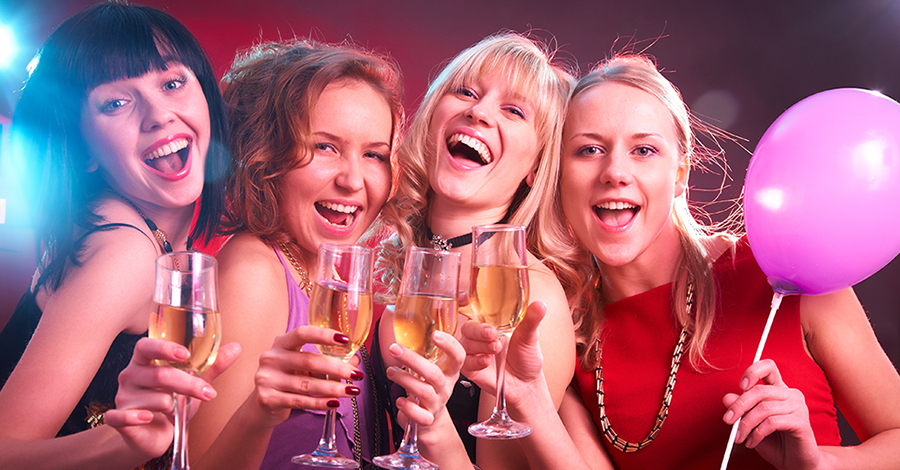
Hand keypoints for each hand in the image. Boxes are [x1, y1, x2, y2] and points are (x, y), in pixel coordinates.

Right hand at [105, 337, 240, 459]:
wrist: (152, 435)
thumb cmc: (171, 402)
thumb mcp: (193, 382)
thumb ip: (212, 365)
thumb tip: (237, 347)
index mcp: (145, 360)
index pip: (146, 346)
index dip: (164, 347)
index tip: (185, 353)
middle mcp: (130, 375)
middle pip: (158, 375)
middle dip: (187, 384)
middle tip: (207, 393)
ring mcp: (122, 397)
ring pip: (153, 398)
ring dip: (173, 406)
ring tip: (177, 410)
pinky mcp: (117, 418)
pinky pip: (122, 416)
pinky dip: (137, 417)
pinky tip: (149, 418)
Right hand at [252, 326, 365, 424]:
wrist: (262, 405)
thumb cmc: (288, 379)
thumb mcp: (303, 365)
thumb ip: (327, 360)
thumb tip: (354, 360)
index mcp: (281, 343)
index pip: (303, 333)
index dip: (324, 335)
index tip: (345, 340)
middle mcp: (272, 358)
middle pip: (309, 360)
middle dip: (337, 368)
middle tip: (356, 374)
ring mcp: (267, 379)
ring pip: (307, 384)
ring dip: (333, 389)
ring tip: (351, 391)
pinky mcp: (267, 398)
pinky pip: (300, 401)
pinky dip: (320, 403)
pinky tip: (334, 403)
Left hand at [386, 330, 464, 426]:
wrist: (428, 419)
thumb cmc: (426, 387)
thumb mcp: (429, 370)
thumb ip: (421, 353)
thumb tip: (401, 324)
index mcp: (449, 372)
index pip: (458, 357)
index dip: (450, 345)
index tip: (435, 334)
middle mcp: (445, 387)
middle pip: (434, 373)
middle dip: (413, 359)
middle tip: (394, 348)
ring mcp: (437, 403)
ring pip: (424, 392)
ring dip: (405, 379)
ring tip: (390, 371)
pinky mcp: (427, 419)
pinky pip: (420, 415)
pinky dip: (408, 408)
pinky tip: (399, 400)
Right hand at [459, 301, 545, 400]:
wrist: (526, 384)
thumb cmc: (526, 358)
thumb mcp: (530, 337)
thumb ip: (531, 320)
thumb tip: (540, 305)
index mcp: (490, 324)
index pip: (473, 311)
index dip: (465, 304)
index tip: (469, 301)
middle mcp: (478, 337)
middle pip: (468, 328)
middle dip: (479, 330)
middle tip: (492, 334)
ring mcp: (473, 352)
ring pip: (465, 344)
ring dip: (480, 345)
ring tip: (496, 348)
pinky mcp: (470, 368)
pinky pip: (465, 362)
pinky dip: (475, 360)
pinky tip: (486, 361)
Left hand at [722, 359, 824, 469]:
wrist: (795, 463)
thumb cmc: (774, 441)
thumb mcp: (751, 423)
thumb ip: (741, 408)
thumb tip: (727, 397)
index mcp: (779, 389)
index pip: (769, 367)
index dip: (753, 372)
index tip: (740, 386)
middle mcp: (791, 394)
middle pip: (760, 391)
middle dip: (739, 406)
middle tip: (727, 420)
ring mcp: (798, 407)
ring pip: (764, 408)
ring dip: (746, 424)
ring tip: (740, 438)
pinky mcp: (801, 422)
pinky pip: (772, 422)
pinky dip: (757, 433)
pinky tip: (752, 442)